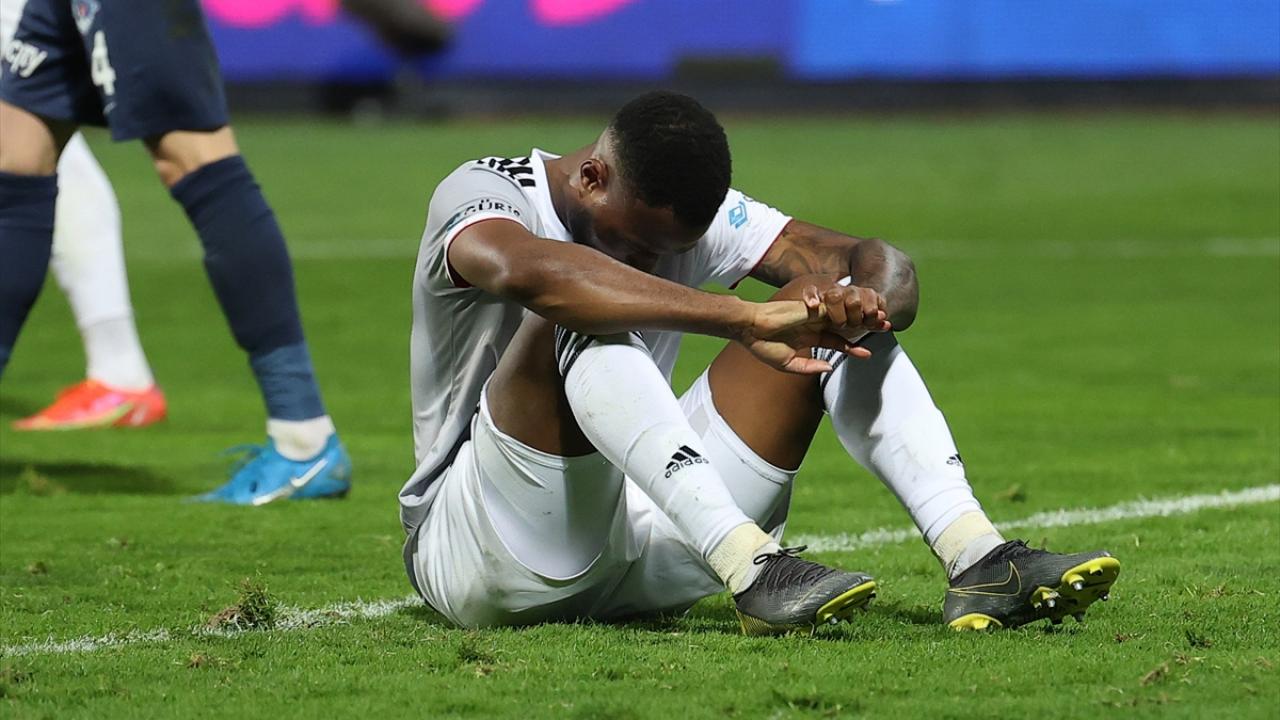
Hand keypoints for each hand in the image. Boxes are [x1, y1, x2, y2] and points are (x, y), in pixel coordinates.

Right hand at [738, 283, 891, 374]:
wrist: (749, 328)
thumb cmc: (762, 346)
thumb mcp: (787, 365)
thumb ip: (809, 368)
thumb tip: (829, 368)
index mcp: (808, 337)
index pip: (836, 342)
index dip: (852, 347)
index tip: (868, 353)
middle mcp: (814, 324)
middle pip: (846, 325)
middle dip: (865, 326)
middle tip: (885, 327)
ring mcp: (814, 314)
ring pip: (845, 314)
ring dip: (864, 316)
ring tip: (883, 319)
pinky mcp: (812, 307)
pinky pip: (836, 307)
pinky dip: (851, 309)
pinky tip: (865, 312)